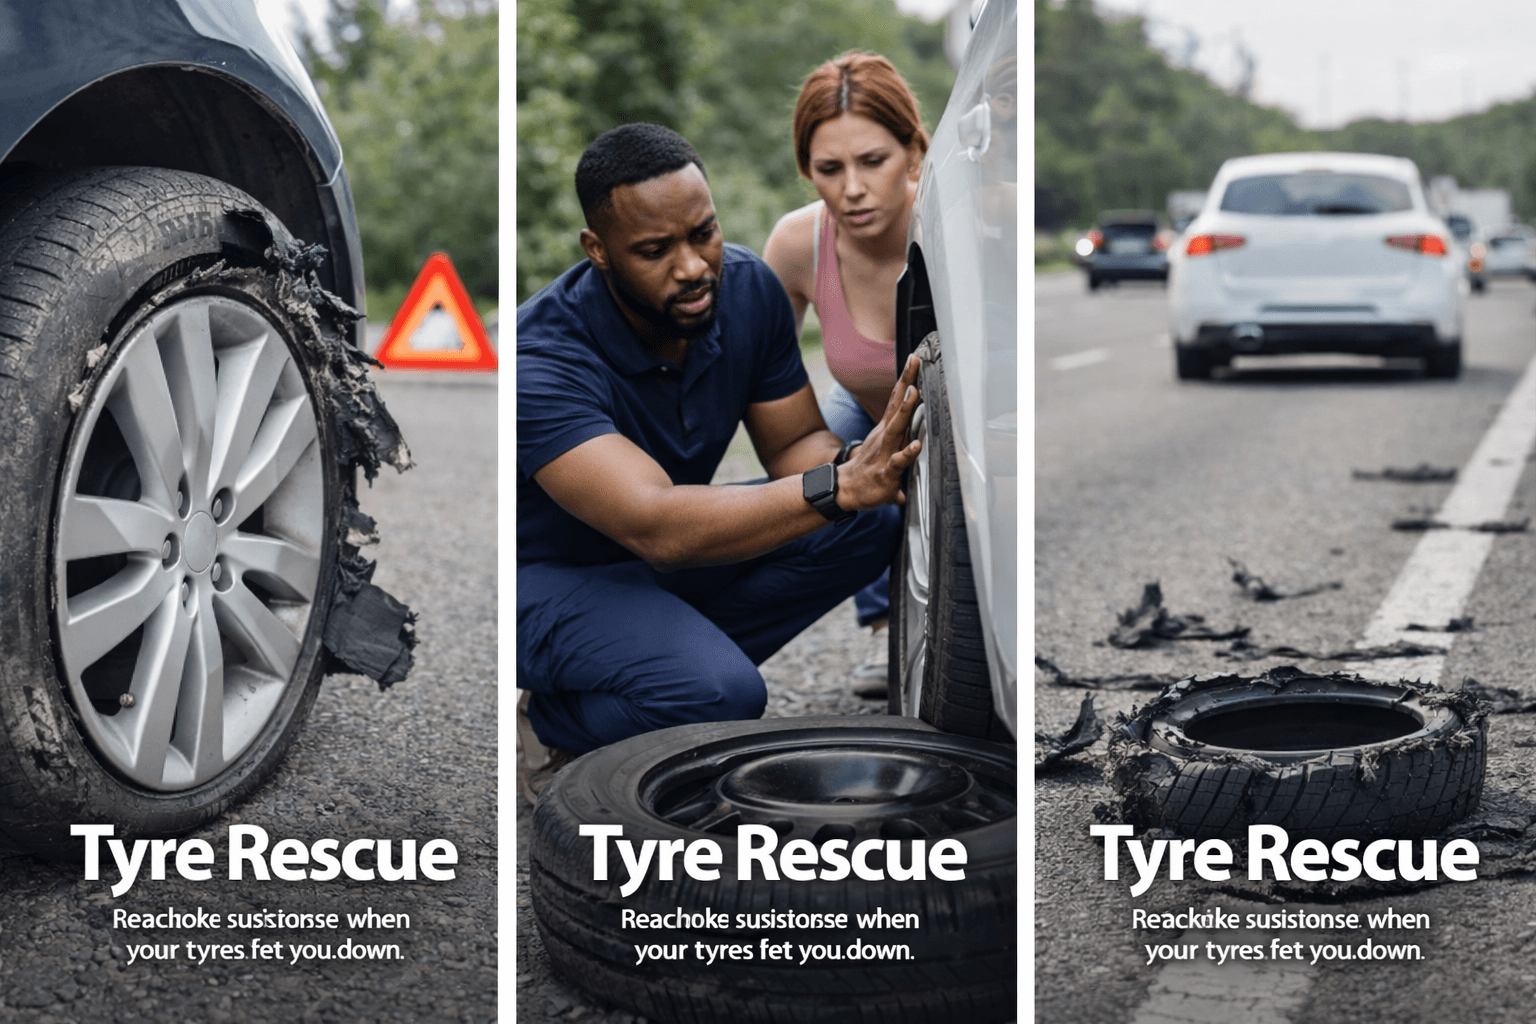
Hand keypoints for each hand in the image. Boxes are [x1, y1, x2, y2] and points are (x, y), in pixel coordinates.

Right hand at [836, 352, 922, 509]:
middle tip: (915, 362)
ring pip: (896, 428)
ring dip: (905, 409)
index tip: (914, 359)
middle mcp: (885, 437)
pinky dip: (907, 453)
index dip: (905, 379)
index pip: (896, 400)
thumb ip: (903, 437)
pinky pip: (897, 461)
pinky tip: (916, 445)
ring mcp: (885, 452)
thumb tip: (919, 427)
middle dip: (907, 382)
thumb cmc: (869, 468)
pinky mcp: (886, 472)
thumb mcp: (886, 448)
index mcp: (886, 430)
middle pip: (896, 405)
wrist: (846, 489)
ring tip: (914, 393)